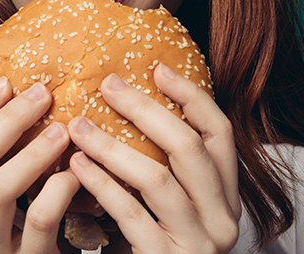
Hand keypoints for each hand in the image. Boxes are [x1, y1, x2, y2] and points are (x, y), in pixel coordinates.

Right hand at [0, 78, 80, 253]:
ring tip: (62, 129)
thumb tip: (22, 98)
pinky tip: (76, 173)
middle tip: (41, 94)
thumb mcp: (2, 205)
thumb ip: (2, 164)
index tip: (5, 82)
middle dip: (4, 121)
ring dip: (30, 153)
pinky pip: (37, 224)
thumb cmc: (23, 240)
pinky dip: (58, 191)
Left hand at [67, 64, 241, 253]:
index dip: (191, 96)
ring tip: (78, 126)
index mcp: (227, 195)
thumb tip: (127, 104)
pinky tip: (76, 167)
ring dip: (112, 147)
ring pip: (158, 179)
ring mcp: (199, 243)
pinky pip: (132, 217)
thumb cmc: (158, 248)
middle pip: (189, 147)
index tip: (156, 67)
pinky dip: (102, 187)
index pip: (220, 133)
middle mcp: (222, 218)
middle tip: (108, 85)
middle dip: (146, 110)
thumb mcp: (173, 207)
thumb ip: (163, 167)